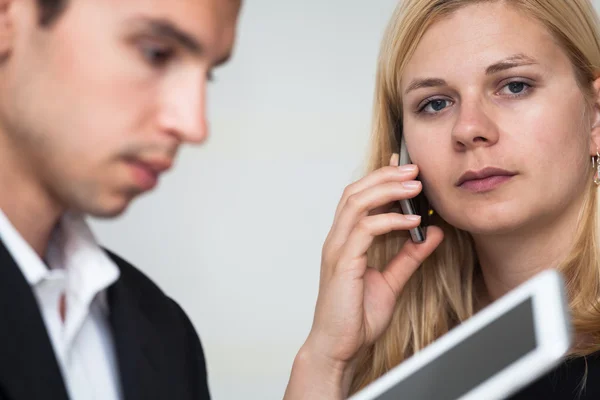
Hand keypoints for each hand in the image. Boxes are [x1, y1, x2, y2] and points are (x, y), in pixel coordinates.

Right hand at [284, 154, 443, 398]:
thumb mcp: (391, 282)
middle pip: (355, 192)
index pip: (358, 198)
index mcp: (345, 241)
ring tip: (415, 185)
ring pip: (357, 203)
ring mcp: (337, 249)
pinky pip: (366, 230)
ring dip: (387, 190)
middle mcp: (338, 240)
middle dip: (385, 176)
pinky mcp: (343, 263)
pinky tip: (413, 221)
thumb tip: (432, 233)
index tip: (405, 167)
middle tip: (414, 169)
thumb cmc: (356, 317)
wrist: (339, 348)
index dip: (380, 178)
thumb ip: (409, 257)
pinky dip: (390, 220)